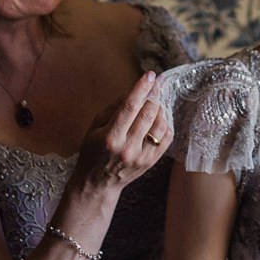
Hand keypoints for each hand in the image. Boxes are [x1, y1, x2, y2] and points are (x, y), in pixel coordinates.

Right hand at [73, 71, 172, 191]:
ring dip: (159, 109)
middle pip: (148, 114)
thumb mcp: (94, 127)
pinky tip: (157, 119)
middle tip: (156, 84)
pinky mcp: (151, 162)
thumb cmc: (93, 151)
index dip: (141, 89)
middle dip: (154, 95)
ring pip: (160, 124)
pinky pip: (166, 137)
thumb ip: (114, 108)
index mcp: (110, 137)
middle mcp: (127, 148)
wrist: (98, 183)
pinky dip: (165, 124)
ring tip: (153, 104)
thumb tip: (135, 91)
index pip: (130, 107)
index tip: (150, 75)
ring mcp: (141, 157)